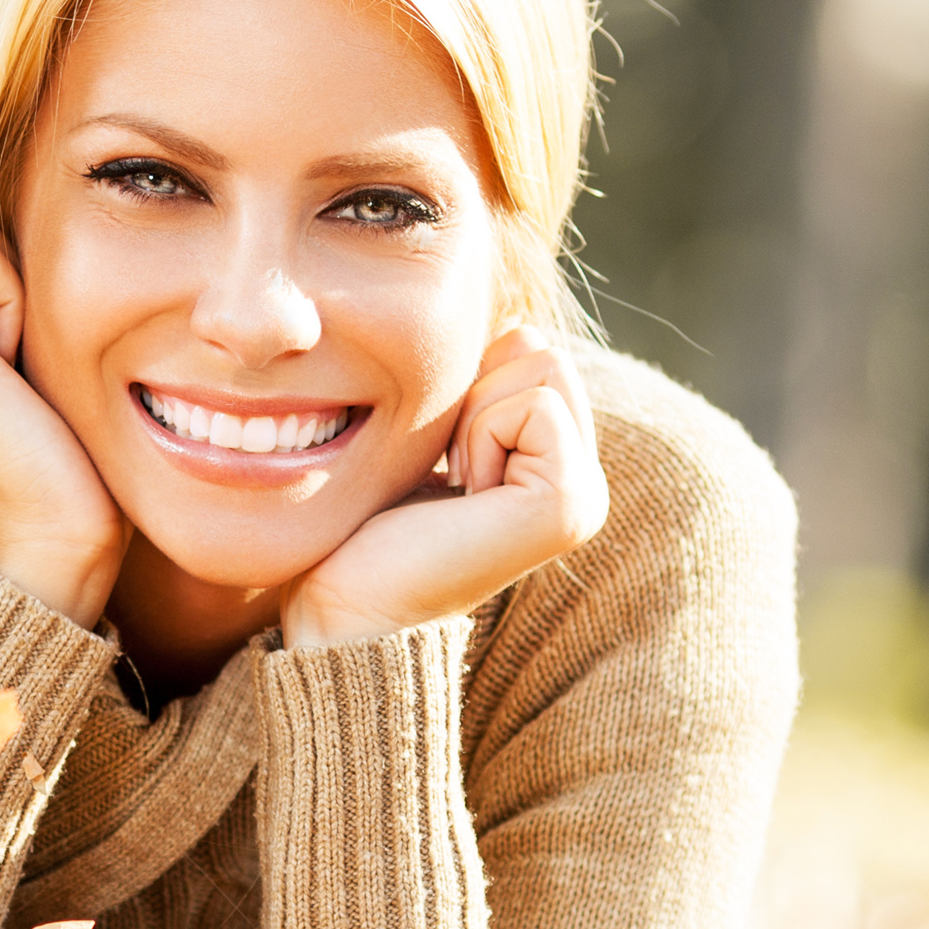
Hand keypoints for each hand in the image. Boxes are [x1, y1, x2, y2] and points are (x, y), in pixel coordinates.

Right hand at [0, 222, 123, 627]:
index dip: (14, 263)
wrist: (48, 534)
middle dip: (15, 266)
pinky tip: (8, 368)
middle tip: (15, 358)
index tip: (14, 349)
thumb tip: (5, 183)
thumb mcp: (23, 330)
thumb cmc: (57, 441)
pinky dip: (16, 302)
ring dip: (17, 285)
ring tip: (12, 364)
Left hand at [283, 327, 605, 651]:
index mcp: (556, 465)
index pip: (528, 345)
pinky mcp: (572, 504)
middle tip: (445, 469)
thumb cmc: (364, 521)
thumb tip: (519, 328)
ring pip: (541, 364)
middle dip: (474, 392)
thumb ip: (482, 383)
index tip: (437, 455)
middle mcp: (584, 481)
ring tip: (453, 483)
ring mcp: (586, 495)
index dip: (464, 381)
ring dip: (473, 413)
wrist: (341, 600)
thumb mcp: (431, 430)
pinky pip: (533, 404)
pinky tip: (462, 495)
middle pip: (539, 348)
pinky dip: (480, 434)